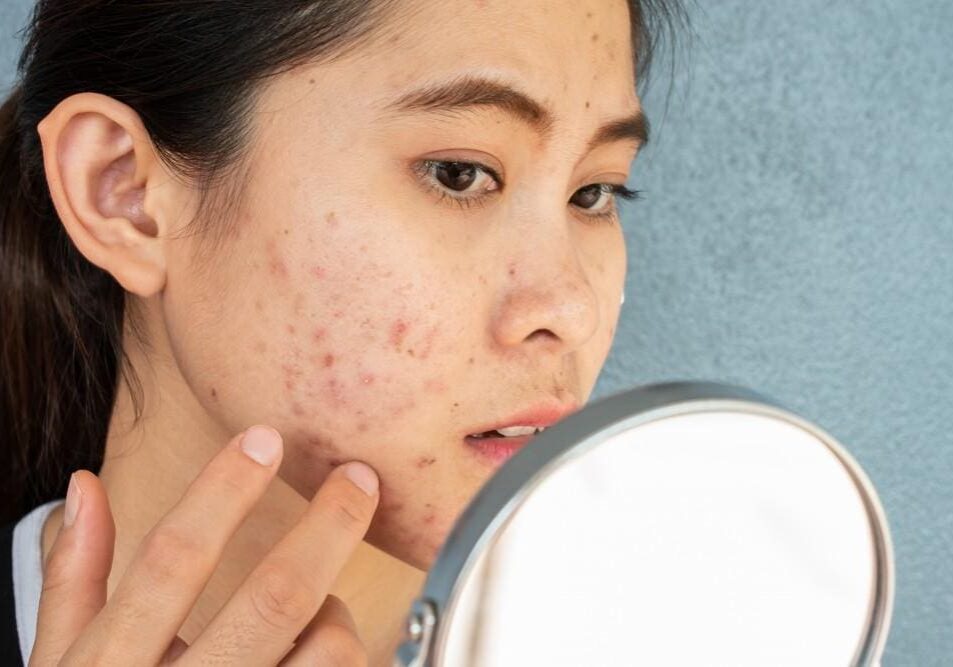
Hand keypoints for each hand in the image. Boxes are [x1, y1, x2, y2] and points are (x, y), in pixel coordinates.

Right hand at [29, 425, 379, 665]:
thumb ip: (74, 580)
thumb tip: (84, 489)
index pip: (174, 559)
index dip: (224, 491)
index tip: (265, 438)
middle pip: (275, 598)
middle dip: (327, 526)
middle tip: (358, 478)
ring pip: (327, 649)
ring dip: (336, 614)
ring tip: (316, 613)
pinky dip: (344, 659)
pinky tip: (319, 657)